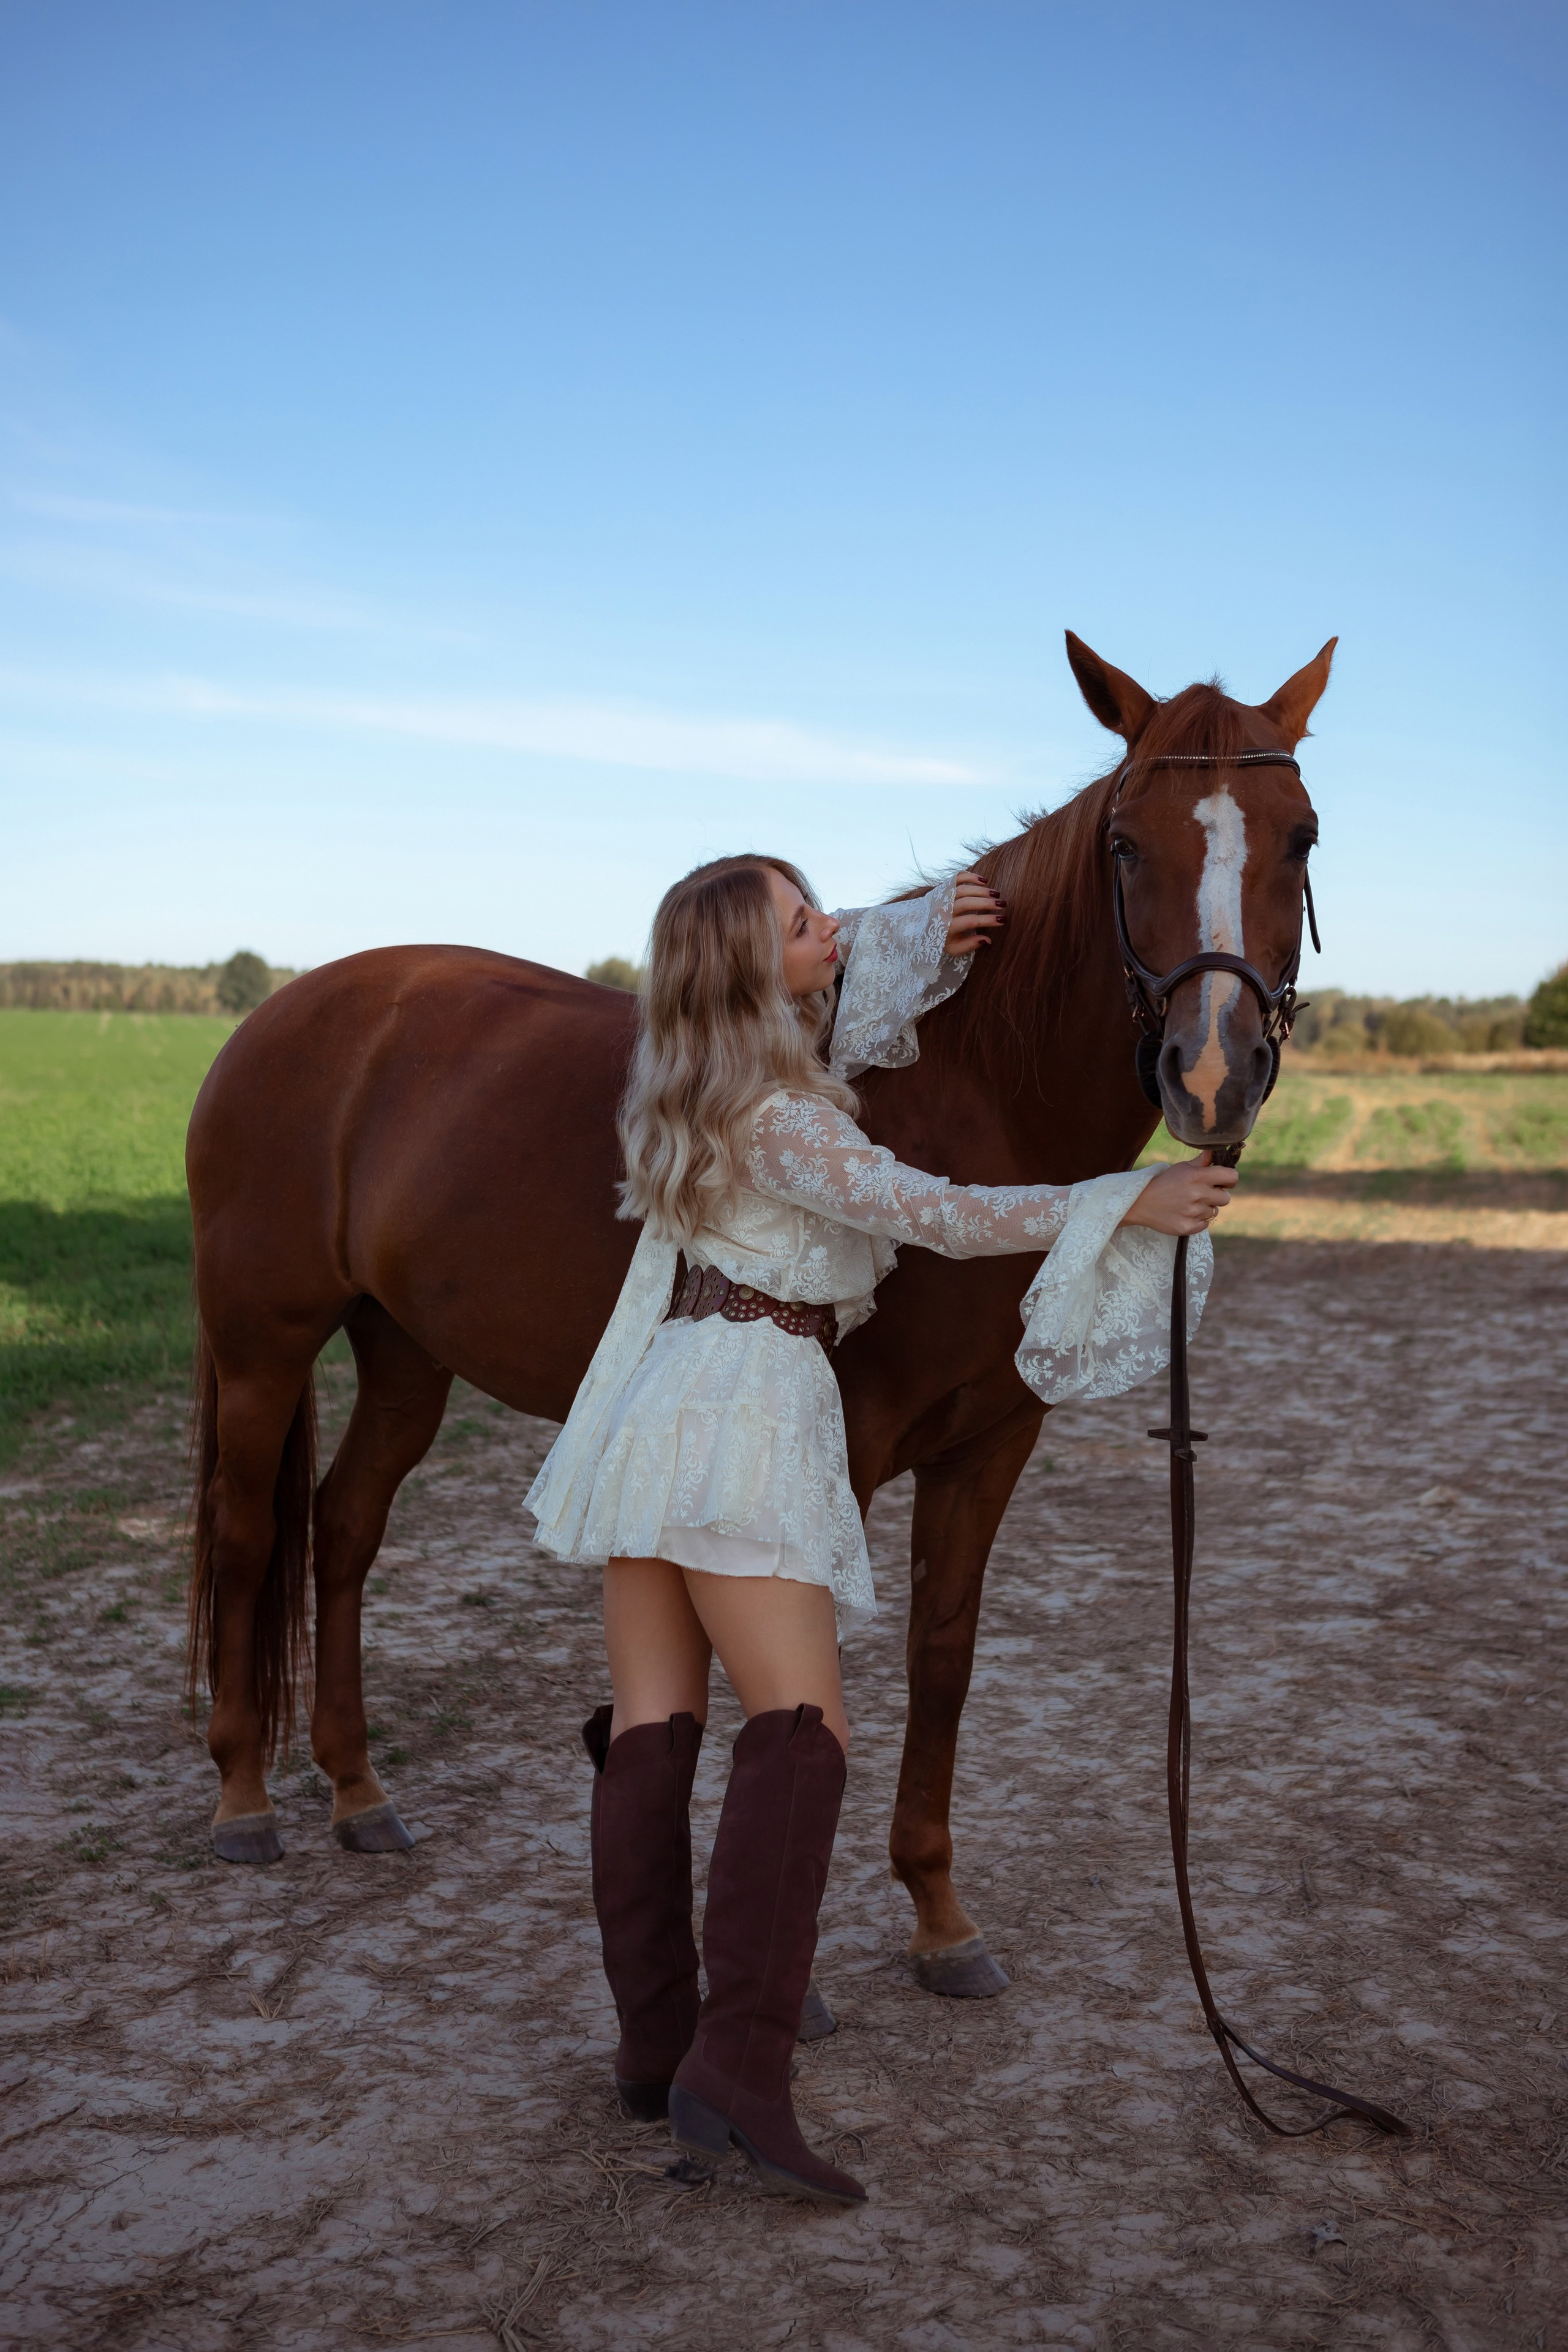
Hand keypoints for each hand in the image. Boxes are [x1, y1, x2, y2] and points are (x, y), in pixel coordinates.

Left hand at [944, 870, 1006, 956]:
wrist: (921, 925)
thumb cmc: (941, 939)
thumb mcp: (953, 948)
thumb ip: (970, 945)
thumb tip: (988, 939)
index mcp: (945, 927)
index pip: (970, 921)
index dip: (988, 920)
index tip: (1002, 920)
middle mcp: (942, 910)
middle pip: (967, 903)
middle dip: (987, 903)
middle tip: (1002, 904)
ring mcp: (941, 897)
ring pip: (963, 889)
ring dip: (982, 890)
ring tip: (996, 894)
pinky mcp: (942, 888)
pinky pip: (956, 878)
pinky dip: (970, 876)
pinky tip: (984, 881)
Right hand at [1119, 1152, 1237, 1236]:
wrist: (1141, 1203)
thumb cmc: (1163, 1183)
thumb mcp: (1181, 1168)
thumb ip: (1200, 1162)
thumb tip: (1214, 1151)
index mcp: (1197, 1176)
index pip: (1231, 1177)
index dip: (1229, 1179)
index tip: (1223, 1181)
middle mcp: (1197, 1194)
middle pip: (1226, 1198)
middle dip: (1217, 1196)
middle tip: (1202, 1194)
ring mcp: (1193, 1212)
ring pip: (1214, 1211)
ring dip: (1205, 1208)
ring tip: (1188, 1204)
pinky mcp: (1188, 1227)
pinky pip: (1205, 1224)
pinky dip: (1197, 1220)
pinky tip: (1184, 1213)